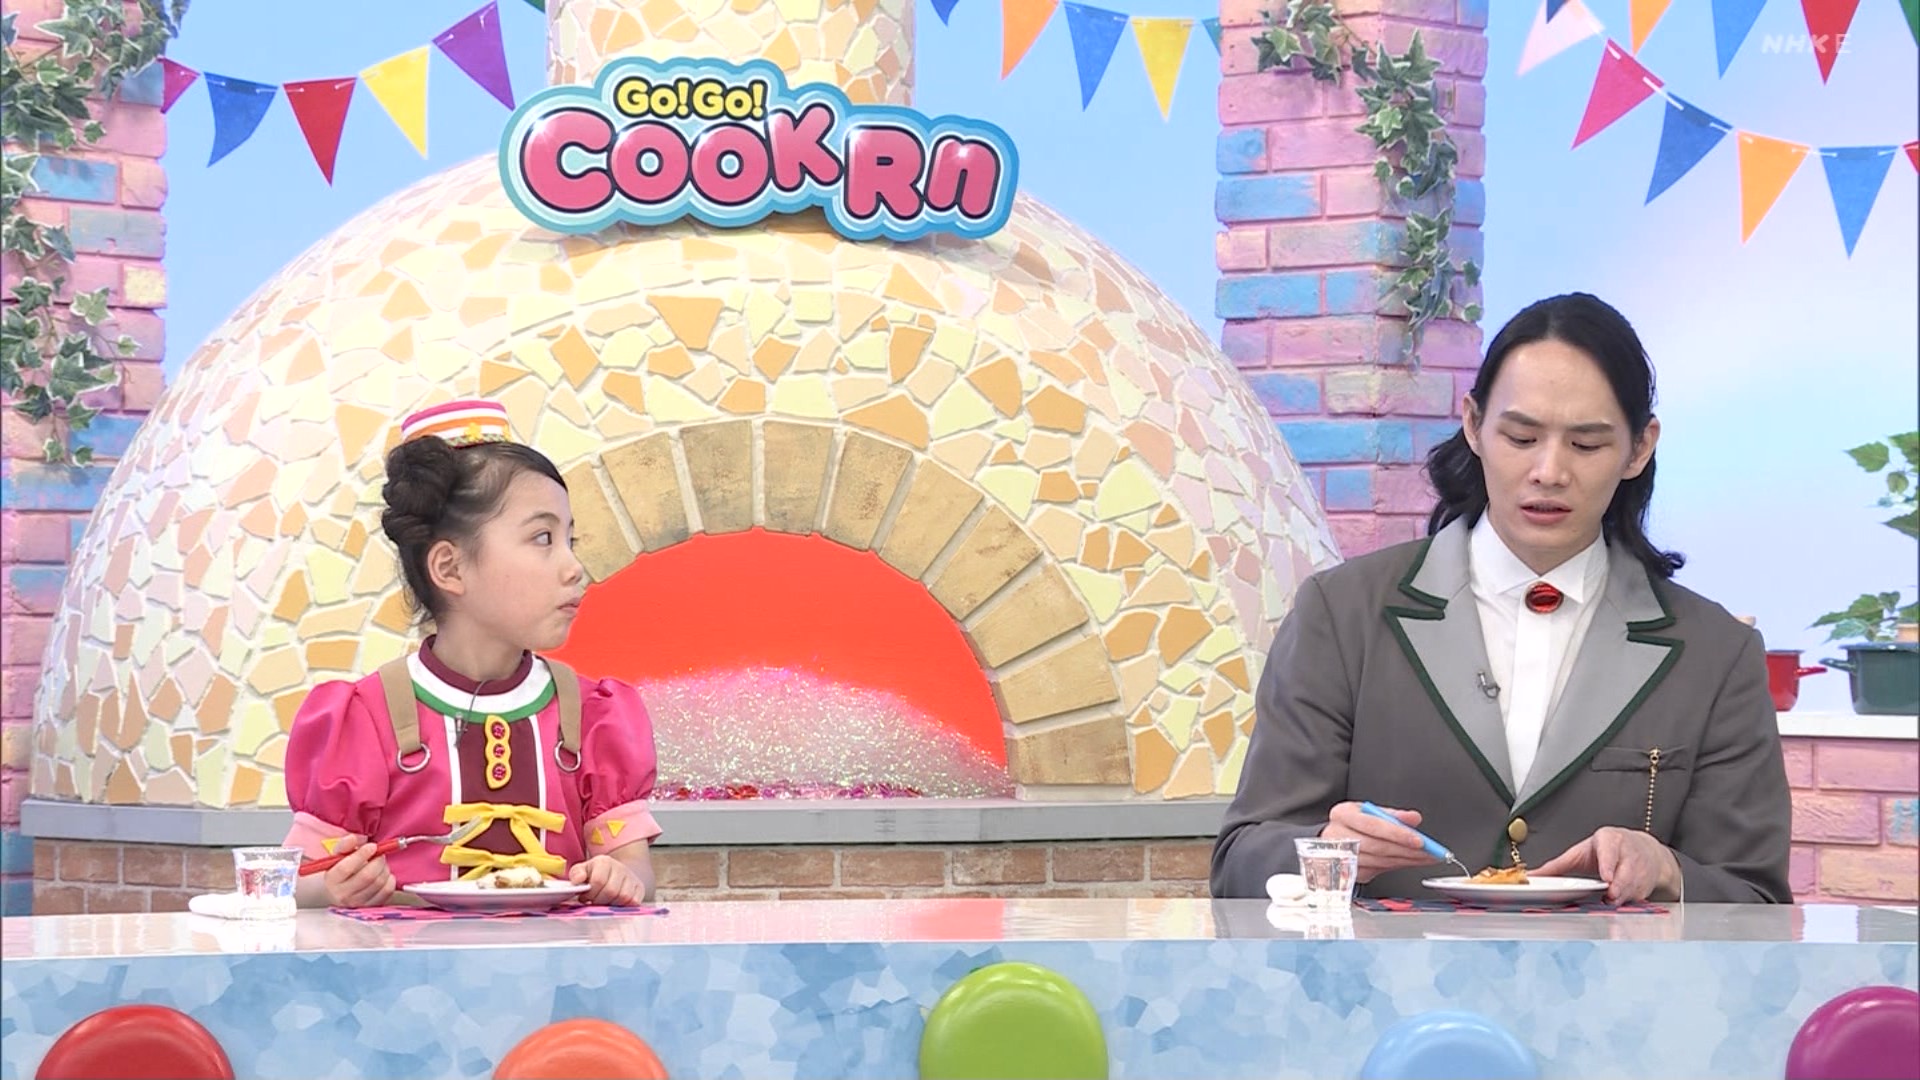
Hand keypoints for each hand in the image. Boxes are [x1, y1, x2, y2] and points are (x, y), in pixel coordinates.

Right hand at [323, 835, 395, 907]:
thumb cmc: (340, 870)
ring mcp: (357, 903)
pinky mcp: (371, 906)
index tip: (372, 846)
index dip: (362, 855)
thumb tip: (356, 839)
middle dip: (378, 861)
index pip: (346, 867)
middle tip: (379, 854)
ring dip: (384, 869)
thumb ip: (345, 845)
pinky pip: (388, 891)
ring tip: (380, 864)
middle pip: (367, 876)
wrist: (340, 891)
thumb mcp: (338, 855)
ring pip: (379, 883)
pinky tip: (384, 875)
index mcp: (332, 879)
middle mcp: (343, 894)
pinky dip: (390, 879)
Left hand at [569, 854, 644, 905]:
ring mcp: (631, 878)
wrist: (616, 873)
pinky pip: (634, 902)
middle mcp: (620, 868)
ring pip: (623, 897)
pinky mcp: (639, 889)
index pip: (598, 880)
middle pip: (611, 891)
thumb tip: (578, 879)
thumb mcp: (583, 871)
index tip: (585, 897)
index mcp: (604, 862)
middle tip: (594, 901)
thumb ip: (576, 874)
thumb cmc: (596, 874)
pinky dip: (623, 906)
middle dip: (599, 900)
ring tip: (604, 901)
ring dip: (611, 904)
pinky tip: (615, 903)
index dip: (590, 893)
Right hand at [1321, 802, 1437, 882]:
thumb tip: (1413, 819)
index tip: (1420, 840)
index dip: (1398, 834)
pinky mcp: (1347, 873)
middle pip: (1378, 846)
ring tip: (1425, 857)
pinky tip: (1408, 862)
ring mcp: (1341, 857)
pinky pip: (1377, 871)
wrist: (1327, 840)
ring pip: (1379, 861)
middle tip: (1431, 852)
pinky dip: (1396, 867)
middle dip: (1408, 850)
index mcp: (1342, 814)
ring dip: (1406, 861)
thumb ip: (1392, 815)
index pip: (1374, 825)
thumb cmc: (1350, 824)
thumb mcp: (1367, 811)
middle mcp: (1338, 836)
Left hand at [1535, 826, 1681, 902]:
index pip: (1610, 850)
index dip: (1608, 864)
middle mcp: (1627, 852)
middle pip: (1624, 873)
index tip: (1606, 878)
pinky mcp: (1647, 884)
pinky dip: (1629, 901)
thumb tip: (1532, 876)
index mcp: (1610, 840)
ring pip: (1632, 887)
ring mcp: (1640, 869)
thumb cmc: (1607, 850)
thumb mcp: (1581, 852)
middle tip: (1609, 896)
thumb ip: (1557, 866)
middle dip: (1618, 886)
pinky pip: (1638, 896)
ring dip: (1622, 896)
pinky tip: (1621, 901)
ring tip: (1611, 900)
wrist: (1645, 850)